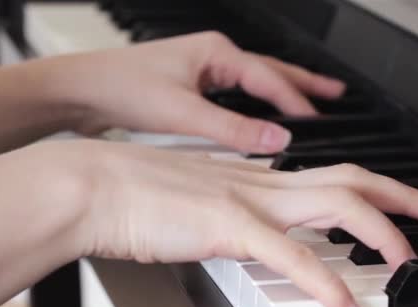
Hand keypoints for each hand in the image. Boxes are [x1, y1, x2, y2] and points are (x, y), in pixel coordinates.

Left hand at [44, 32, 344, 152]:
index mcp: (216, 54)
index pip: (270, 79)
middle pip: (269, 71)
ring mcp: (200, 70)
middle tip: (336, 92)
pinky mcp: (188, 85)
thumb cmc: (122, 89)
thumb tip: (275, 141)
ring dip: (280, 92)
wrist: (82, 91)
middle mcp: (212, 57)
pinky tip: (258, 116)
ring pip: (252, 82)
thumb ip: (232, 130)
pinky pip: (233, 94)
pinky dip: (253, 105)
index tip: (321, 121)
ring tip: (307, 102)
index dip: (298, 102)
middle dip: (303, 83)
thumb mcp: (183, 113)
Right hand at [71, 140, 417, 306]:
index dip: (368, 188)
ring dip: (382, 229)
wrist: (92, 187)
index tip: (392, 203)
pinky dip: (325, 282)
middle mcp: (258, 182)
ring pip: (336, 203)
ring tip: (407, 259)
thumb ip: (223, 211)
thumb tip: (241, 231)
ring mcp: (246, 200)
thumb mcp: (190, 199)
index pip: (326, 174)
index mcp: (250, 177)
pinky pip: (292, 256)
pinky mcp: (227, 226)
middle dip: (400, 196)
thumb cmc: (130, 194)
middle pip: (349, 178)